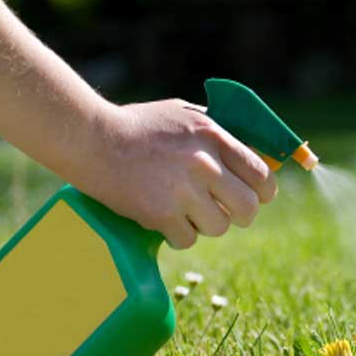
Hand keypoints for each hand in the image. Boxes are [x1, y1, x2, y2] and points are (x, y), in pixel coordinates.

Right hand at [82, 99, 276, 248]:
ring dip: (206, 225)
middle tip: (225, 213)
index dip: (264, 191)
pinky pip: (188, 240)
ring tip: (186, 212)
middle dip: (241, 215)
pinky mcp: (161, 214)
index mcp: (214, 136)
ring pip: (219, 227)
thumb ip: (218, 132)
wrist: (90, 138)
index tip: (258, 197)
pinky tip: (165, 220)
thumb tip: (253, 152)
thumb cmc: (138, 126)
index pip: (261, 173)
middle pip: (248, 208)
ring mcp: (183, 190)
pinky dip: (178, 235)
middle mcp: (204, 163)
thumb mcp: (185, 115)